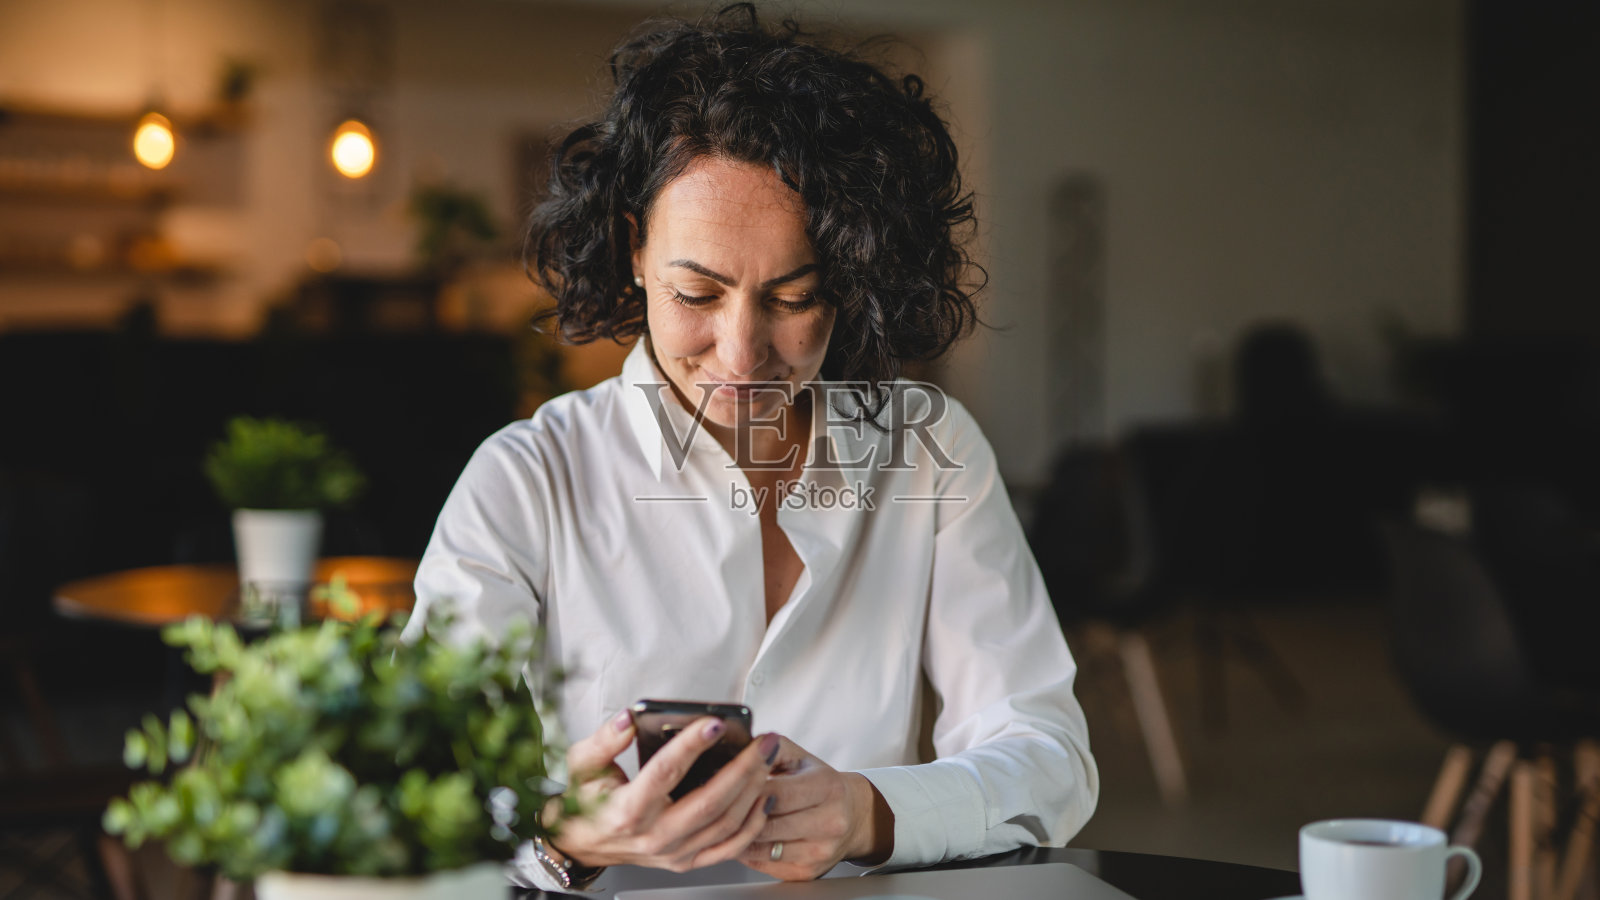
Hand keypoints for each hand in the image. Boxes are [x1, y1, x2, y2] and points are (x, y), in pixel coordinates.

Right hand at [543, 711, 779, 872]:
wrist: (581, 843)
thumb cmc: (584, 802)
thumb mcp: (582, 763)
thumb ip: (605, 739)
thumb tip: (627, 718)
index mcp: (627, 810)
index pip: (665, 773)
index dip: (691, 746)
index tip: (714, 723)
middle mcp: (653, 836)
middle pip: (709, 802)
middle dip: (743, 768)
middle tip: (763, 741)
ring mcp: (673, 853)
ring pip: (725, 824)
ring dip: (753, 790)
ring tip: (767, 759)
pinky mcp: (686, 861)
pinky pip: (729, 848)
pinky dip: (753, 824)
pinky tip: (764, 797)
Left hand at [740, 736, 893, 880]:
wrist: (853, 816)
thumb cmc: (819, 783)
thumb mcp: (799, 757)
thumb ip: (770, 749)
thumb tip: (739, 751)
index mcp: (828, 787)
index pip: (776, 793)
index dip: (745, 791)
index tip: (725, 787)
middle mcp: (830, 822)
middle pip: (767, 825)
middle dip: (738, 816)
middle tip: (717, 808)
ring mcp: (820, 851)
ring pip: (763, 848)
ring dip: (739, 837)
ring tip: (725, 823)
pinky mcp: (809, 872)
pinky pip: (765, 865)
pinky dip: (748, 852)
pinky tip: (741, 838)